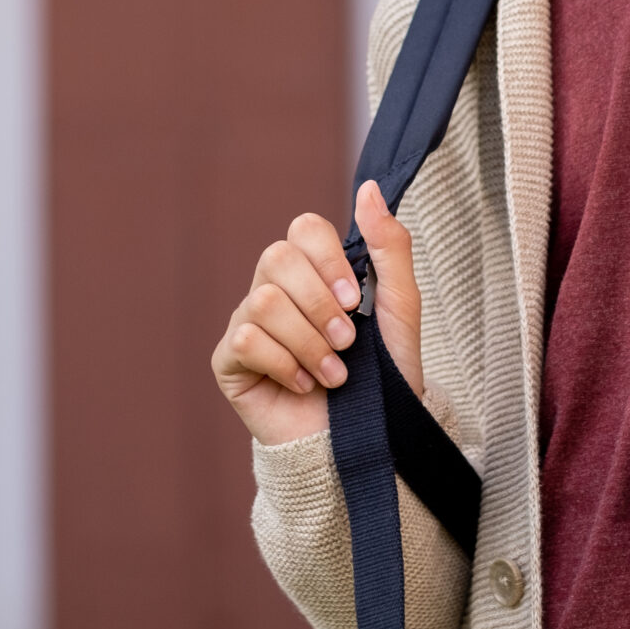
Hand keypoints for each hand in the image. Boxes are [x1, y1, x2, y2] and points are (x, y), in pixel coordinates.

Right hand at [212, 183, 423, 447]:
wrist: (369, 440)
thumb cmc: (384, 375)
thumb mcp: (400, 306)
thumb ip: (390, 245)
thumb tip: (368, 188)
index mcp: (313, 271)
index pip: (303, 228)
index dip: (328, 260)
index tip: (357, 299)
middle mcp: (275, 289)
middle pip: (277, 258)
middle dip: (320, 305)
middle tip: (347, 342)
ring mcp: (248, 323)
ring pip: (264, 301)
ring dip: (309, 343)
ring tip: (334, 373)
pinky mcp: (229, 360)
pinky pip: (245, 339)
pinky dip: (286, 366)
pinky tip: (305, 386)